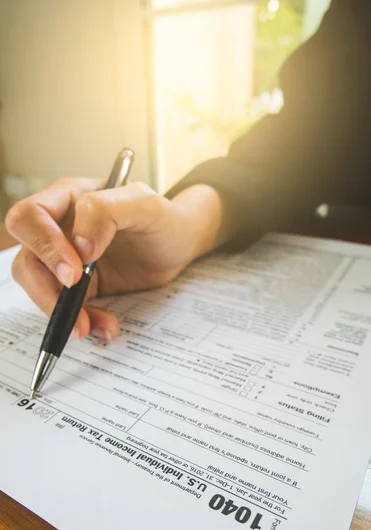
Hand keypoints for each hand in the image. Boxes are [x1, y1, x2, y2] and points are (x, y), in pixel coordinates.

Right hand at [5, 179, 225, 340]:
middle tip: (78, 314)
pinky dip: (83, 322)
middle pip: (27, 260)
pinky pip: (67, 308)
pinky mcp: (78, 286)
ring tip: (99, 327)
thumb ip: (107, 212)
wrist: (180, 244)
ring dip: (66, 314)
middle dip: (47, 292)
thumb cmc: (164, 217)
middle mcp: (60, 228)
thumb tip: (79, 247)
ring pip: (42, 289)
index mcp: (69, 198)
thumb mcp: (145, 204)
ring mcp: (66, 259)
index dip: (44, 247)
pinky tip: (105, 327)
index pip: (30, 218)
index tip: (74, 273)